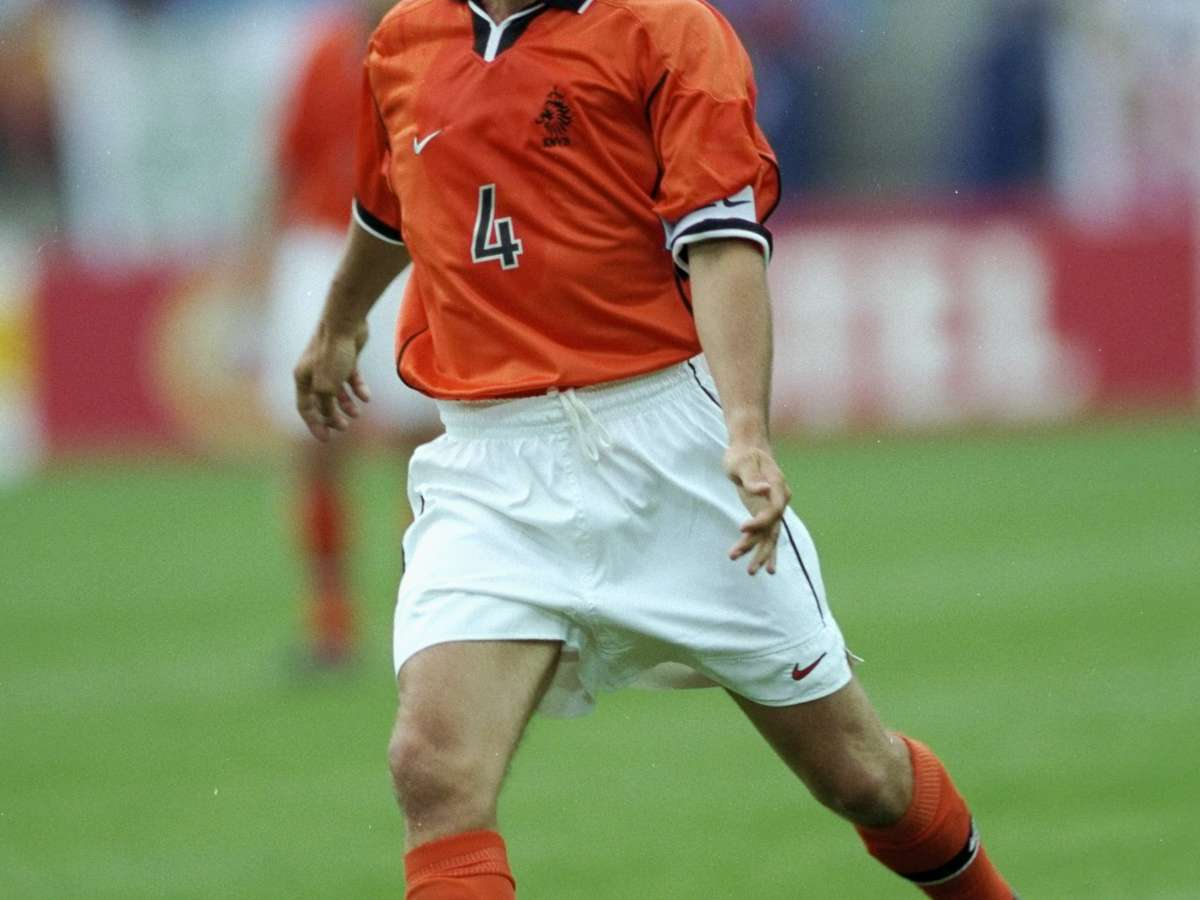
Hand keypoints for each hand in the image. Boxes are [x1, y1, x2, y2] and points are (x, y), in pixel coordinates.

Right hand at [294, 319, 370, 441]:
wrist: (345, 322)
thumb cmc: (332, 353)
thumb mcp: (327, 386)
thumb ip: (327, 403)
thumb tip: (330, 415)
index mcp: (303, 378)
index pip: (305, 408)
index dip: (315, 424)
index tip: (327, 439)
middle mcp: (313, 372)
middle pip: (321, 401)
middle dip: (332, 416)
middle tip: (344, 427)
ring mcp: (330, 364)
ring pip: (337, 390)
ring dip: (346, 404)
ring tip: (357, 414)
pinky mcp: (346, 357)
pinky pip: (351, 378)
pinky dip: (358, 388)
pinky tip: (367, 397)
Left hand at [724, 441, 790, 575]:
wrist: (748, 449)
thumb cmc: (743, 454)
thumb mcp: (743, 464)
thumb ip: (753, 478)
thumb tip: (766, 489)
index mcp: (778, 487)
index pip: (773, 510)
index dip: (759, 522)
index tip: (741, 528)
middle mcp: (779, 500)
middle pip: (773, 528)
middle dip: (761, 549)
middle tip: (748, 567)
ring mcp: (773, 508)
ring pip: (770, 536)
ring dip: (761, 555)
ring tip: (751, 572)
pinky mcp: (764, 513)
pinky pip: (766, 535)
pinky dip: (765, 551)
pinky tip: (765, 568)